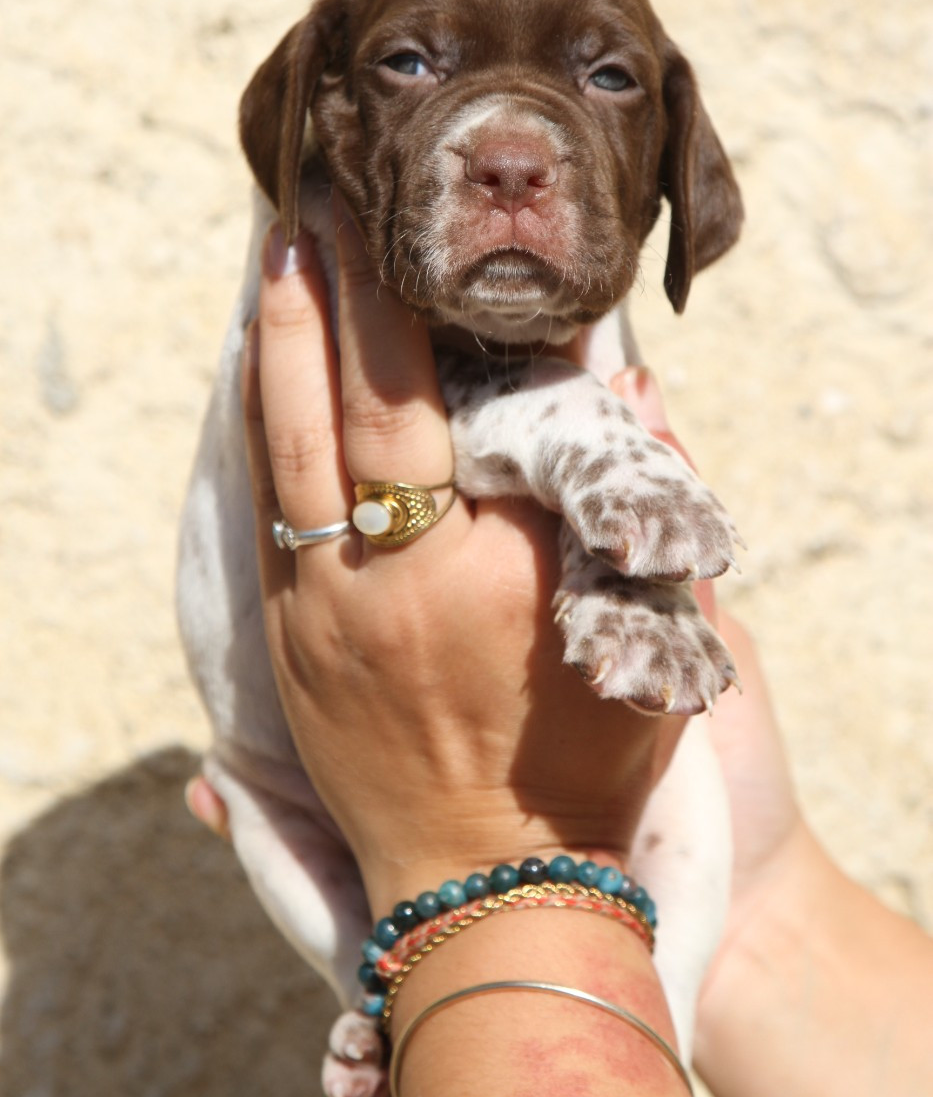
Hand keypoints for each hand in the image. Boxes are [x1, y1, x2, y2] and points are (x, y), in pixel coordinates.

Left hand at [230, 207, 698, 914]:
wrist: (486, 889)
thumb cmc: (579, 769)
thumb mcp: (644, 644)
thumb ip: (638, 516)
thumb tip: (629, 391)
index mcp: (472, 574)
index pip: (424, 411)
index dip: (399, 315)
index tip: (396, 240)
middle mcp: (379, 581)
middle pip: (334, 409)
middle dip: (321, 297)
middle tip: (313, 208)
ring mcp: (318, 614)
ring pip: (280, 451)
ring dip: (274, 349)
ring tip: (277, 266)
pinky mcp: (290, 645)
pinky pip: (267, 510)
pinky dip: (263, 429)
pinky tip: (262, 377)